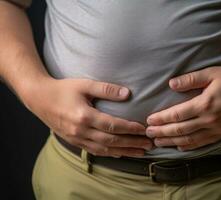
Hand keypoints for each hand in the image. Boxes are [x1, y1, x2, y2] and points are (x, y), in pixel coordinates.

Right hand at [23, 77, 152, 157]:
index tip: (144, 129)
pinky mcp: (74, 141)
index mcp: (84, 116)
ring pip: (105, 149)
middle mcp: (81, 131)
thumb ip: (106, 89)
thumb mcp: (85, 85)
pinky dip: (110, 153)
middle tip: (149, 144)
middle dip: (132, 143)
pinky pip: (95, 150)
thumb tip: (128, 94)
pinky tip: (120, 153)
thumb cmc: (63, 89)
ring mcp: (77, 138)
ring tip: (140, 152)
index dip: (130, 128)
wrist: (39, 98)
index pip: (113, 125)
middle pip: (112, 140)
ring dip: (124, 151)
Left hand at [146, 66, 220, 150]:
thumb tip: (170, 84)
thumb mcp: (212, 73)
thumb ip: (190, 79)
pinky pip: (203, 143)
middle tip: (147, 134)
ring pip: (189, 139)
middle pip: (180, 130)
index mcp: (205, 104)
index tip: (149, 120)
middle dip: (162, 132)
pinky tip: (179, 147)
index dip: (161, 119)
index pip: (177, 115)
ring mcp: (217, 129)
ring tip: (158, 143)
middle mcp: (210, 120)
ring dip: (171, 142)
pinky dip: (189, 146)